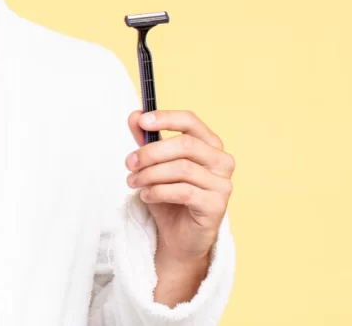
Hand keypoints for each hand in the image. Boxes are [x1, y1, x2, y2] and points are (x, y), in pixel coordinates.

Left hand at [124, 110, 234, 265]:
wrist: (178, 237)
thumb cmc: (169, 197)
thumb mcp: (153, 165)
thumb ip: (146, 140)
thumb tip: (134, 115)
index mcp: (209, 144)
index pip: (191, 121)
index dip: (166, 118)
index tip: (142, 120)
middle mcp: (221, 161)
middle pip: (185, 144)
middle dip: (150, 152)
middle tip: (129, 163)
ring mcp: (222, 184)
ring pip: (182, 168)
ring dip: (150, 174)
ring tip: (133, 182)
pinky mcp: (217, 205)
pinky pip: (183, 191)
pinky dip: (158, 191)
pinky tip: (146, 196)